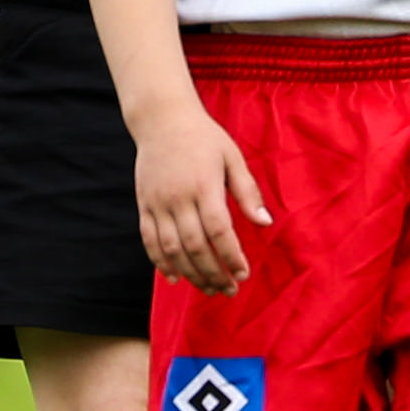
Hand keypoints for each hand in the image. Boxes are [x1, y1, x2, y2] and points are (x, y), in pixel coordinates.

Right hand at [130, 102, 269, 290]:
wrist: (162, 120)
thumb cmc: (204, 138)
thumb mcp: (232, 158)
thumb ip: (248, 192)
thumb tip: (265, 223)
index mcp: (204, 186)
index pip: (219, 231)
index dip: (231, 256)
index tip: (243, 274)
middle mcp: (178, 198)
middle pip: (195, 246)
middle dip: (213, 273)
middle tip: (228, 290)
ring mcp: (158, 203)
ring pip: (172, 249)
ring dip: (190, 273)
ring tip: (208, 289)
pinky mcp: (144, 205)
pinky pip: (149, 240)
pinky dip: (160, 262)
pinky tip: (175, 278)